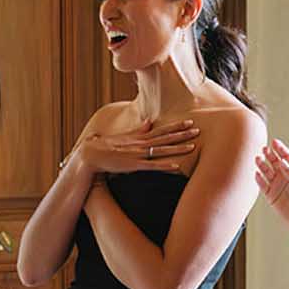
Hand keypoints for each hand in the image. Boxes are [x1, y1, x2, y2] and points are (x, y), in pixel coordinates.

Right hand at [72, 118, 197, 175]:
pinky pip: (153, 166)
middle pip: (165, 137)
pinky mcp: (134, 165)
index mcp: (139, 137)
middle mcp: (141, 144)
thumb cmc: (106, 147)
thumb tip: (150, 121)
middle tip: (198, 129)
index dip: (176, 126)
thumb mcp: (124, 136)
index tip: (189, 121)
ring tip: (193, 145)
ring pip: (162, 150)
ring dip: (178, 148)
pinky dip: (165, 166)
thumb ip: (138, 130)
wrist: (90, 155)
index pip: (161, 129)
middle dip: (182, 133)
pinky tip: (177, 166)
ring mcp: (138, 154)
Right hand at [254, 139, 288, 250]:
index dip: (281, 149)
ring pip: (266, 172)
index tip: (274, 142)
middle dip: (269, 155)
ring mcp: (276, 186)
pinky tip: (256, 174)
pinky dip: (258, 179)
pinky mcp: (270, 196)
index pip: (286, 157)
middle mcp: (285, 177)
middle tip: (264, 149)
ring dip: (262, 165)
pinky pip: (262, 185)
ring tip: (257, 159)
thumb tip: (282, 162)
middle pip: (274, 162)